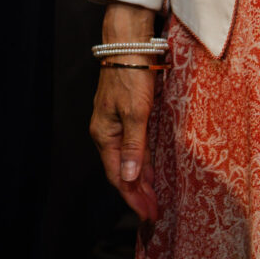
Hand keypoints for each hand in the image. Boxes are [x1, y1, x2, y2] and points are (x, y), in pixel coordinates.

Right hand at [88, 2, 159, 220]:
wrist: (128, 43)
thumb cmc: (131, 74)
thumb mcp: (136, 112)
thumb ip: (133, 146)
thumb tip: (128, 178)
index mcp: (104, 135)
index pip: (118, 177)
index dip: (134, 198)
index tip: (148, 215)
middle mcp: (106, 133)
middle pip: (122, 172)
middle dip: (137, 194)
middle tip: (155, 214)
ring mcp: (115, 124)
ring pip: (127, 161)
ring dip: (140, 181)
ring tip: (153, 199)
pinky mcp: (125, 115)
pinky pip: (133, 147)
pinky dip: (141, 163)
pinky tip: (150, 170)